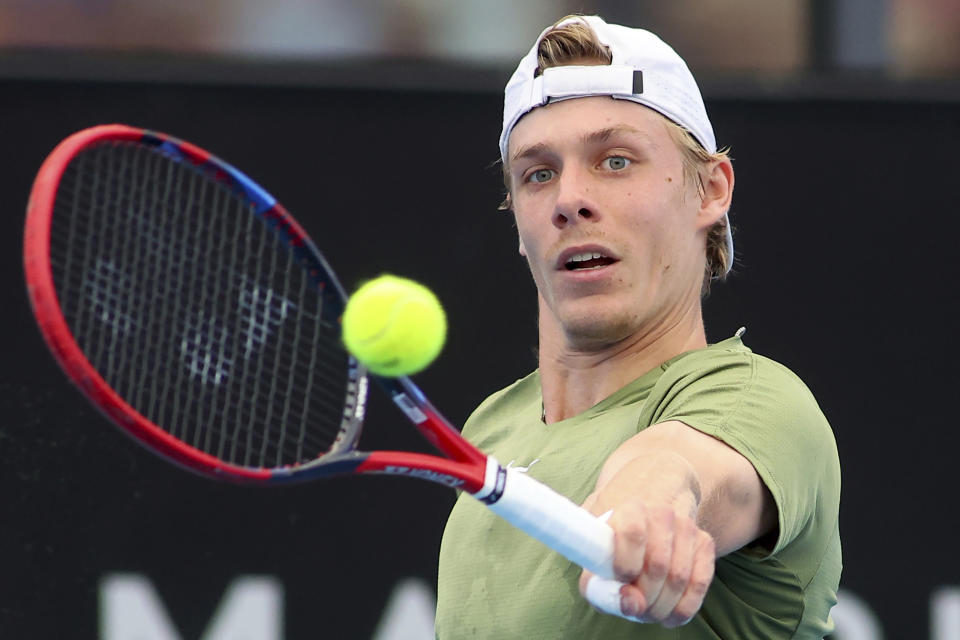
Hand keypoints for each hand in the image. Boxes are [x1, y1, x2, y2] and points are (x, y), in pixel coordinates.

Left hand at [578, 489, 715, 625]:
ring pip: (679, 579)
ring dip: (662, 606)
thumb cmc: (615, 537)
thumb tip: (631, 603)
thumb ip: (599, 582)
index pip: (633, 534)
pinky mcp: (704, 542)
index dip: (626, 566)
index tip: (621, 581)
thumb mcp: (596, 551)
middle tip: (635, 607)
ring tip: (648, 610)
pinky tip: (669, 616)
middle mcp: (662, 513)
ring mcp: (686, 527)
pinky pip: (699, 583)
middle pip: (658, 566)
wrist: (650, 507)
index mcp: (630, 508)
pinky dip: (684, 608)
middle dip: (644, 598)